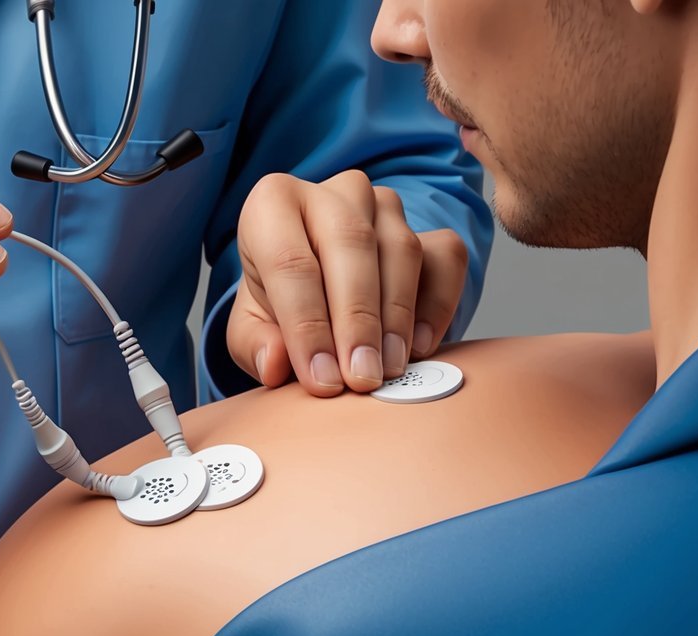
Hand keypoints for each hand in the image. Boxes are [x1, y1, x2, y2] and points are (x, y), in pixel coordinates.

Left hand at [227, 170, 468, 395]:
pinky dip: (438, 305)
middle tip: (360, 377)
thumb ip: (255, 345)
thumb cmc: (279, 306)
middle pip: (350, 244)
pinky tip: (420, 347)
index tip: (321, 379)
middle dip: (357, 320)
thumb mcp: (250, 329)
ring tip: (387, 369)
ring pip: (401, 249)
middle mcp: (331, 194)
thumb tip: (275, 362)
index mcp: (272, 204)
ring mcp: (385, 206)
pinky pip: (446, 257)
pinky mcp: (429, 228)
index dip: (306, 326)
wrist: (320, 296)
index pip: (289, 261)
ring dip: (397, 317)